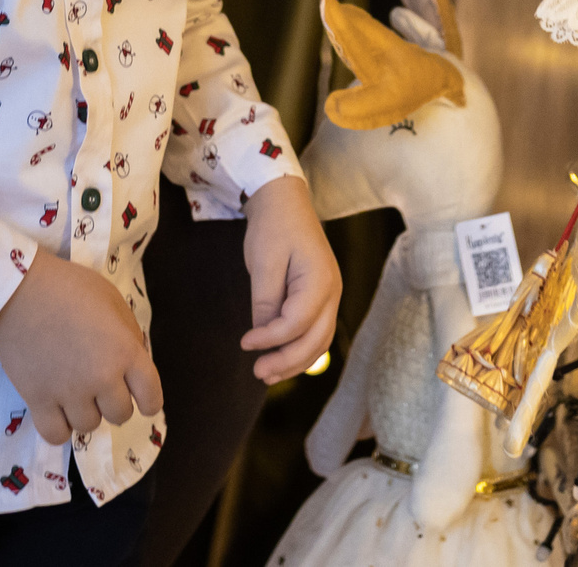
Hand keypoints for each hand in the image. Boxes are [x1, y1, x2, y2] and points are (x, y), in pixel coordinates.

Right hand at [0, 249, 162, 443]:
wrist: (19, 291)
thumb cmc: (69, 288)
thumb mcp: (112, 300)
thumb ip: (128, 333)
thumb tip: (133, 363)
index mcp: (125, 351)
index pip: (151, 398)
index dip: (147, 400)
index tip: (138, 396)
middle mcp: (102, 378)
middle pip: (120, 415)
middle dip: (113, 401)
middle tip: (98, 384)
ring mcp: (70, 392)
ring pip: (89, 426)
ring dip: (85, 411)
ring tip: (73, 391)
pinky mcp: (38, 400)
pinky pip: (56, 435)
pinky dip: (59, 427)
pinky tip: (56, 410)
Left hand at [238, 175, 341, 381]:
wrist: (285, 202)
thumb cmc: (273, 227)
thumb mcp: (264, 262)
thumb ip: (266, 301)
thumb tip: (263, 337)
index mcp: (319, 280)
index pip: (297, 323)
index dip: (271, 339)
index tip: (245, 343)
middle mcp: (332, 292)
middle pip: (315, 340)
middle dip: (287, 361)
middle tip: (258, 373)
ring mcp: (331, 296)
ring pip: (320, 341)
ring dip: (295, 362)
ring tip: (267, 375)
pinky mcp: (322, 298)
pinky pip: (316, 332)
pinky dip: (301, 350)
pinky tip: (281, 359)